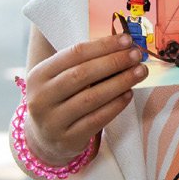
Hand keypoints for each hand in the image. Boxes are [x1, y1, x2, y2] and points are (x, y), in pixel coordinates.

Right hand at [22, 33, 146, 165]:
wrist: (46, 138)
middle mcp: (41, 98)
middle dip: (114, 62)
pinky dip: (116, 104)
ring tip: (139, 72)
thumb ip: (85, 61)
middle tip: (136, 55)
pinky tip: (128, 93)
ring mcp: (52, 121)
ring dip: (120, 82)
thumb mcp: (60, 77)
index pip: (74, 54)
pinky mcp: (67, 139)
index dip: (103, 45)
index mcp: (39, 75)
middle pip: (82, 74)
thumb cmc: (61, 98)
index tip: (126, 40)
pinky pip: (97, 119)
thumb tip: (123, 45)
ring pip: (91, 98)